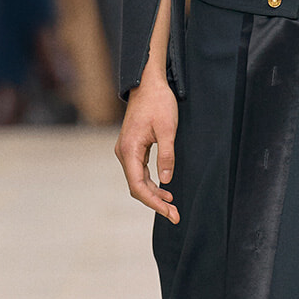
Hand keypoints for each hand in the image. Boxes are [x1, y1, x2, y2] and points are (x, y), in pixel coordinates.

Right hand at [115, 69, 179, 222]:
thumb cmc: (158, 103)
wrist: (147, 83)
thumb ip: (167, 155)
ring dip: (153, 194)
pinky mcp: (132, 148)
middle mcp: (124, 153)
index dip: (153, 202)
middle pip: (136, 186)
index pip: (138, 185)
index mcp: (130, 150)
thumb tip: (165, 180)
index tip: (169, 213)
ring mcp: (126, 150)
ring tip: (172, 205)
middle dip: (155, 203)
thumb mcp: (168, 129)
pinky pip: (139, 171)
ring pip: (137, 180)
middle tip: (175, 215)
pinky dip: (150, 183)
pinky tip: (164, 189)